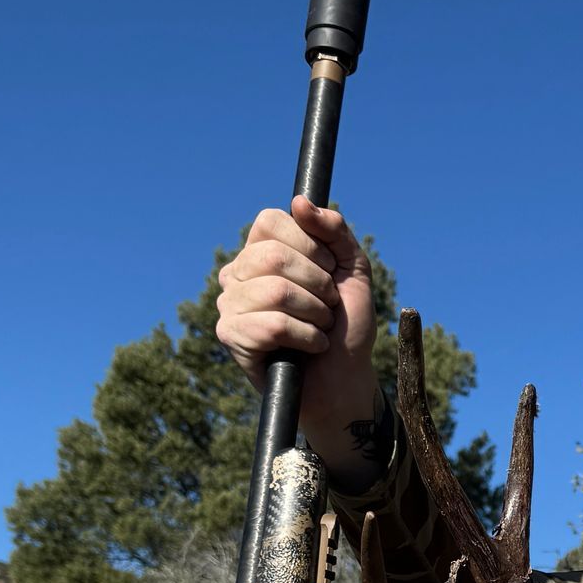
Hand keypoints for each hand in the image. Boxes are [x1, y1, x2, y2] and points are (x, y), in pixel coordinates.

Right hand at [216, 196, 378, 460]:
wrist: (345, 381)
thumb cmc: (346, 327)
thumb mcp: (352, 270)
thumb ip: (334, 231)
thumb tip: (299, 201)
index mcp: (260, 251)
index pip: (270, 221)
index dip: (311, 246)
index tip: (329, 272)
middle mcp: (238, 273)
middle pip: (274, 255)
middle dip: (318, 284)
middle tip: (328, 307)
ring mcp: (230, 304)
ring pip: (275, 290)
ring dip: (315, 314)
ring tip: (321, 329)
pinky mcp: (231, 336)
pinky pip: (272, 325)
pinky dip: (306, 336)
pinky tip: (311, 347)